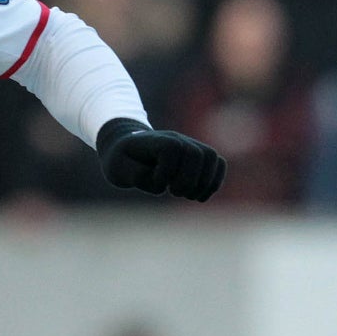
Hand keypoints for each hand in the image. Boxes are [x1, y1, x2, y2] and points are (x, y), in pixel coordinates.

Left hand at [96, 118, 225, 201]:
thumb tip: (160, 184)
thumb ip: (135, 175)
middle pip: (197, 153)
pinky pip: (218, 164)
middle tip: (173, 192)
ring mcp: (190, 146)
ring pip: (212, 157)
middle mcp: (176, 139)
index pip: (172, 149)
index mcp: (155, 140)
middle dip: (188, 180)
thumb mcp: (117, 169)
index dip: (166, 171)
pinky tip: (200, 196)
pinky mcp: (199, 157)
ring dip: (204, 182)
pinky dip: (214, 182)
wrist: (128, 149)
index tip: (156, 183)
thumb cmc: (122, 161)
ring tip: (189, 196)